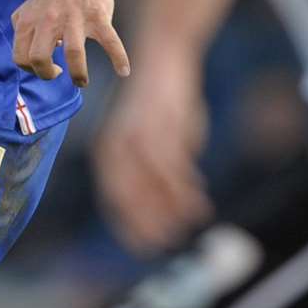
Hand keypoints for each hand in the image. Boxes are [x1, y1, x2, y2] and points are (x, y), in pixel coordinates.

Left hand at [9, 0, 129, 87]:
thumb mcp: (27, 10)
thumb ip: (21, 32)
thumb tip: (31, 58)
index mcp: (30, 22)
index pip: (21, 57)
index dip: (31, 69)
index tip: (46, 68)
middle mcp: (49, 21)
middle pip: (39, 57)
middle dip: (47, 74)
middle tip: (59, 74)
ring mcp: (74, 19)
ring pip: (74, 53)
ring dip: (78, 73)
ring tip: (81, 81)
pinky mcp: (97, 17)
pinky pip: (110, 41)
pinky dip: (119, 58)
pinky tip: (123, 71)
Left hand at [93, 60, 211, 254]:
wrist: (166, 60)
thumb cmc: (159, 105)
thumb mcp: (151, 141)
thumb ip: (154, 172)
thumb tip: (169, 204)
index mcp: (109, 150)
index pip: (113, 197)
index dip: (128, 224)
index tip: (142, 248)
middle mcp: (117, 145)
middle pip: (129, 196)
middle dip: (148, 223)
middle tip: (166, 243)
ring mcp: (139, 136)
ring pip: (153, 184)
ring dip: (172, 208)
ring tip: (189, 223)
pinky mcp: (162, 126)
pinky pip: (173, 166)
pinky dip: (185, 188)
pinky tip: (198, 199)